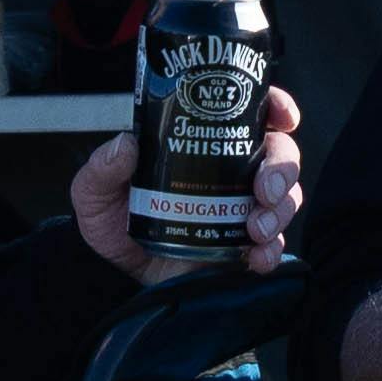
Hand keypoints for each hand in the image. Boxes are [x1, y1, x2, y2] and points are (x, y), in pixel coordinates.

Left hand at [68, 75, 313, 278]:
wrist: (112, 274)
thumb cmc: (111, 219)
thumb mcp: (94, 190)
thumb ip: (102, 167)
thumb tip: (127, 144)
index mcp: (203, 144)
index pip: (251, 114)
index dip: (276, 107)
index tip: (282, 115)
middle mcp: (231, 172)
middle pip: (281, 154)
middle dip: (283, 167)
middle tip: (264, 188)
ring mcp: (241, 210)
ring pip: (287, 198)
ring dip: (281, 210)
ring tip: (256, 227)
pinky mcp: (242, 248)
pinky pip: (274, 247)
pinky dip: (272, 251)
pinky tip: (256, 257)